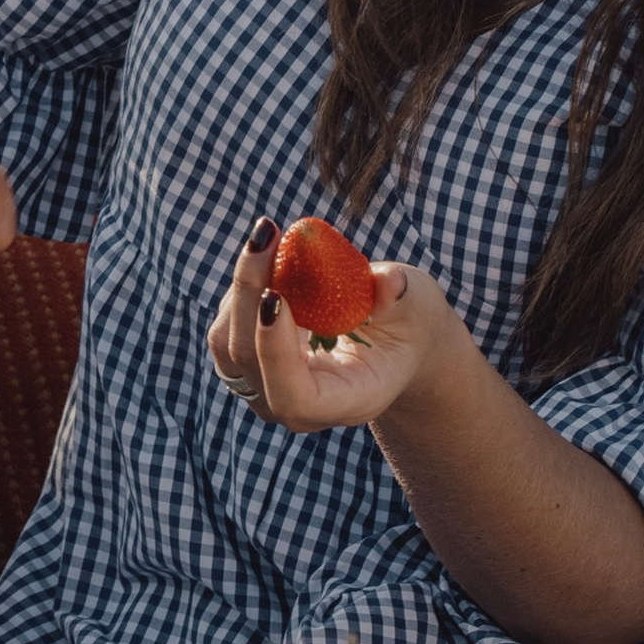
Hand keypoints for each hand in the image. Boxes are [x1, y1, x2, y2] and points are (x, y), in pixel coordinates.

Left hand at [206, 215, 473, 430]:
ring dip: (242, 285)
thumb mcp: (417, 308)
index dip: (275, 351)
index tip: (274, 295)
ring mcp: (268, 390)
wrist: (392, 343)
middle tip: (266, 236)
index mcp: (347, 401)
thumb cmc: (409, 326)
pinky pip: (226, 330)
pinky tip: (265, 258)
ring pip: (227, 344)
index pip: (294, 396)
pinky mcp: (249, 366)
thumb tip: (388, 280)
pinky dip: (240, 290)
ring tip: (269, 238)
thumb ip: (400, 296)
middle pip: (248, 361)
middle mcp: (299, 407)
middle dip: (250, 292)